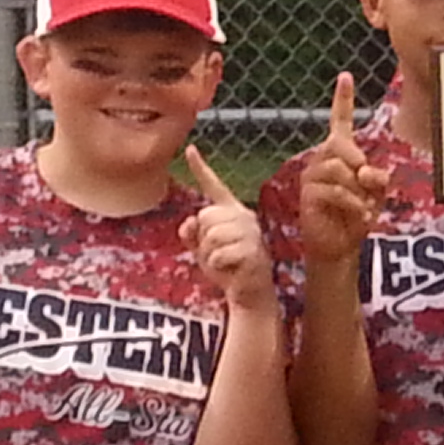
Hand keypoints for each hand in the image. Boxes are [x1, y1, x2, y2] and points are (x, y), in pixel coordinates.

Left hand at [177, 145, 276, 312]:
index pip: (214, 187)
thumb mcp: (202, 249)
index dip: (201, 168)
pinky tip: (230, 271)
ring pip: (211, 235)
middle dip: (203, 239)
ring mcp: (252, 234)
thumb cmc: (227, 269)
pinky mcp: (254, 252)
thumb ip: (191, 233)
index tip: (190, 149)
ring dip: (209, 255)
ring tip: (224, 264)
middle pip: (205, 216)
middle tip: (217, 255)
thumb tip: (189, 222)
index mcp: (232, 212)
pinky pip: (219, 254)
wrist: (249, 295)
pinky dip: (218, 267)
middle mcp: (244, 218)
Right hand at [298, 74, 388, 264]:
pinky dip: (354, 204)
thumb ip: (377, 178)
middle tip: (368, 186)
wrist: (340, 247)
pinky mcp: (308, 195)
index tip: (346, 76)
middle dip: (359, 164)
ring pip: (338, 168)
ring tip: (364, 207)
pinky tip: (362, 215)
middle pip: (340, 145)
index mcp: (339, 154)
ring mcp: (312, 176)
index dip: (343, 100)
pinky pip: (335, 190)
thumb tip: (369, 171)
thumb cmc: (357, 217)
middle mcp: (322, 160)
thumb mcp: (375, 194)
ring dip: (358, 190)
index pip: (340, 122)